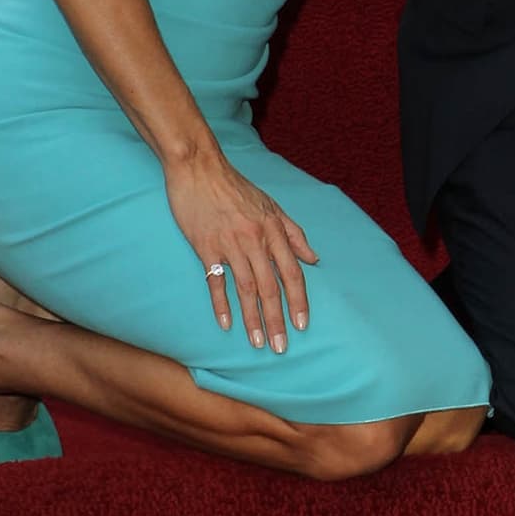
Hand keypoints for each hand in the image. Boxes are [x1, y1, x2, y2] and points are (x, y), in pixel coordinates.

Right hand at [165, 152, 319, 351]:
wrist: (200, 168)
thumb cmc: (236, 188)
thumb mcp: (271, 206)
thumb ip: (294, 233)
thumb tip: (314, 258)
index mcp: (273, 230)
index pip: (292, 273)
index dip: (299, 301)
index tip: (302, 325)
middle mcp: (255, 240)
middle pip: (271, 287)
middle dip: (278, 320)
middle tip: (281, 347)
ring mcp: (230, 244)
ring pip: (246, 288)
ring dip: (253, 319)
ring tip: (258, 343)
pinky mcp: (206, 246)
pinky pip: (215, 281)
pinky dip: (221, 304)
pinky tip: (226, 324)